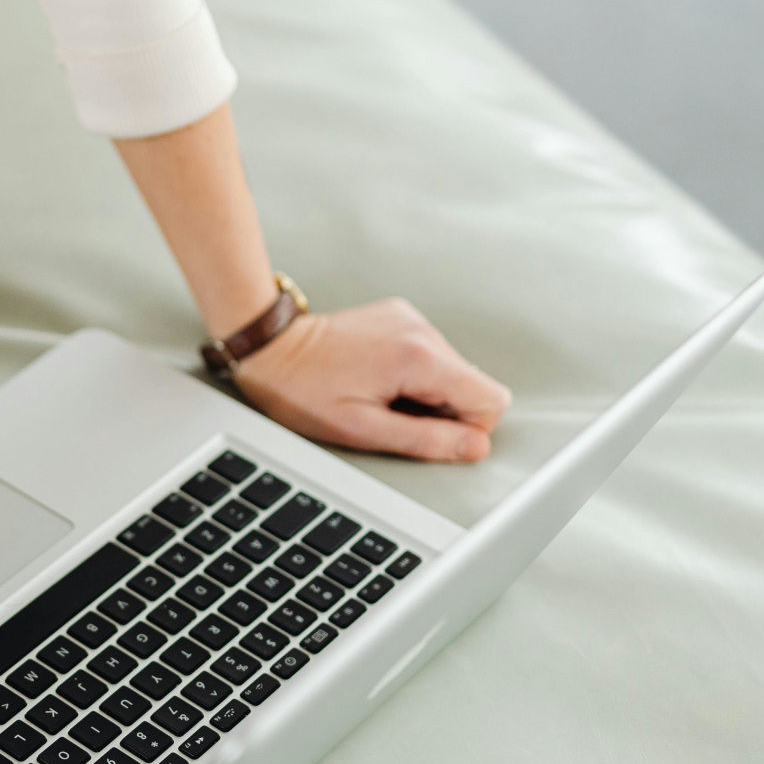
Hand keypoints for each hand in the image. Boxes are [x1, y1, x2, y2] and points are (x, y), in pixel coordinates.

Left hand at [234, 298, 511, 460]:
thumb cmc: (305, 391)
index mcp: (420, 358)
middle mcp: (424, 331)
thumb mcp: (363, 429)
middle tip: (393, 414)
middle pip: (473, 385)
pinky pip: (430, 354)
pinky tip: (378, 377)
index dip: (465, 428)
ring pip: (452, 371)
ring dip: (426, 393)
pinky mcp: (401, 315)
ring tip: (380, 394)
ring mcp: (413, 319)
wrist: (272, 349)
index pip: (491, 401)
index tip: (423, 430)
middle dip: (442, 411)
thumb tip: (474, 448)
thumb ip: (425, 440)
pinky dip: (413, 373)